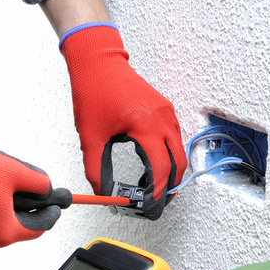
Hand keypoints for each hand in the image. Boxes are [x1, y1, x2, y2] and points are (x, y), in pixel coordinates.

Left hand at [61, 24, 186, 219]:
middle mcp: (162, 119)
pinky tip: (153, 167)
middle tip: (155, 204)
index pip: (160, 169)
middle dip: (168, 186)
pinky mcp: (164, 109)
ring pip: (178, 151)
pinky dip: (168, 156)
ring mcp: (166, 113)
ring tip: (153, 189)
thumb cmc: (94, 93)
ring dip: (169, 172)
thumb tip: (103, 192)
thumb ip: (96, 169)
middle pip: (177, 163)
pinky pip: (174, 138)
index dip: (156, 192)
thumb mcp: (90, 138)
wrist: (98, 64)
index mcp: (146, 126)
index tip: (147, 205)